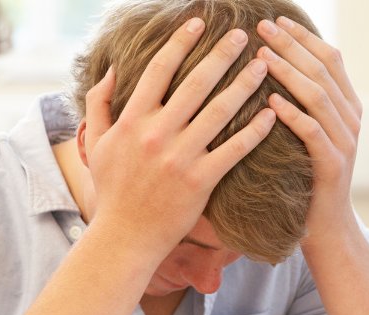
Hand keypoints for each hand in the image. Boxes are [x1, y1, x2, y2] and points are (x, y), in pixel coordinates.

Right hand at [82, 18, 276, 255]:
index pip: (159, 70)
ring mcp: (181, 158)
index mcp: (133, 121)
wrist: (125, 237)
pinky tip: (271, 113)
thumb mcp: (96, 144)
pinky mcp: (201, 181)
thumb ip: (99, 103)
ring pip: (219, 111)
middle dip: (221, 55)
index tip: (197, 23)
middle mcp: (157, 134)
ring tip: (263, 66)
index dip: (179, 43)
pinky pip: (234, 149)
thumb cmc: (112, 190)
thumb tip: (111, 70)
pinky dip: (255, 131)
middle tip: (242, 35)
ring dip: (244, 85)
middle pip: (195, 83)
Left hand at [256, 16, 361, 234]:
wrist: (326, 227)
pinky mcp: (332, 165)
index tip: (275, 21)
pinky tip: (270, 100)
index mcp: (348, 106)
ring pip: (318, 96)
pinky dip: (291, 113)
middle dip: (292, 46)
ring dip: (288, 73)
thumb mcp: (310, 134)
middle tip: (262, 28)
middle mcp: (351, 119)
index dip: (304, 37)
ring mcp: (345, 142)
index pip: (330, 59)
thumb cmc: (307, 177)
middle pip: (323, 70)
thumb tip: (275, 64)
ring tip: (261, 57)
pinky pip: (312, 132)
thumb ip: (303, 102)